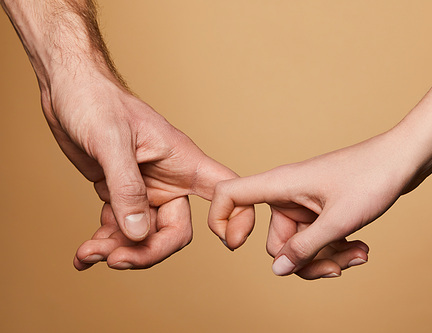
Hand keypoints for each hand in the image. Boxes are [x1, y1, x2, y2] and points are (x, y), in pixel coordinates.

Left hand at [40, 71, 252, 269]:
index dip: (235, 219)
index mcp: (182, 162)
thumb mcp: (112, 141)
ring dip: (117, 250)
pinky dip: (103, 242)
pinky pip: (120, 227)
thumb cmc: (96, 100)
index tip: (228, 243)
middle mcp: (169, 180)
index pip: (225, 191)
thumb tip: (138, 234)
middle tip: (114, 259)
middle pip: (174, 231)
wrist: (69, 89)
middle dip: (147, 251)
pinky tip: (84, 254)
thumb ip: (127, 187)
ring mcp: (145, 189)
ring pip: (143, 236)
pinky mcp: (121, 192)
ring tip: (88, 253)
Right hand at [209, 129, 416, 278]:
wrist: (405, 158)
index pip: (229, 194)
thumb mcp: (338, 220)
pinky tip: (360, 248)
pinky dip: (336, 248)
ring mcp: (305, 203)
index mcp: (280, 185)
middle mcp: (288, 194)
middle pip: (276, 242)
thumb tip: (278, 270)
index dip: (220, 219)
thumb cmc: (372, 176)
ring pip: (302, 245)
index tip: (234, 245)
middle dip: (305, 261)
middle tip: (337, 267)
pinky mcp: (322, 208)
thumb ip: (305, 248)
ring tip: (359, 253)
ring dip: (328, 257)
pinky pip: (318, 239)